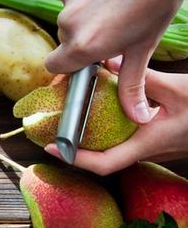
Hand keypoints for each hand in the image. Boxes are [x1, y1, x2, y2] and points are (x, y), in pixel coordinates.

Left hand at [45, 57, 187, 174]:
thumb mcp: (176, 89)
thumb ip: (141, 79)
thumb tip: (107, 63)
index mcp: (148, 144)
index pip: (104, 164)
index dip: (74, 159)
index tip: (51, 147)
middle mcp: (145, 150)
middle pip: (102, 155)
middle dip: (76, 143)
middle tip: (53, 123)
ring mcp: (150, 146)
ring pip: (112, 145)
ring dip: (91, 132)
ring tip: (70, 112)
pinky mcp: (154, 137)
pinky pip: (124, 135)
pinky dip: (107, 122)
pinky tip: (99, 103)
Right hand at [46, 0, 187, 125]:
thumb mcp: (145, 46)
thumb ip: (132, 85)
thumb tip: (137, 117)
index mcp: (84, 45)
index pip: (55, 65)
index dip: (69, 62)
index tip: (86, 56)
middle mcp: (69, 21)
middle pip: (64, 37)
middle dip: (83, 34)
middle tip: (112, 23)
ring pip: (69, 11)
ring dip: (85, 9)